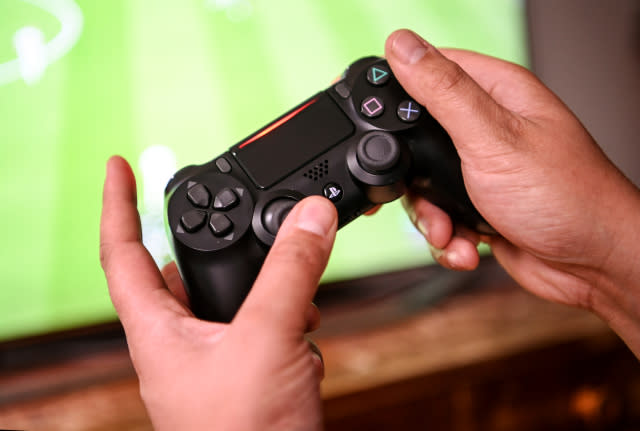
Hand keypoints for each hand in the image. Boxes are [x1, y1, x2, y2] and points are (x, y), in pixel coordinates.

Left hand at [100, 156, 336, 430]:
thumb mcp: (267, 338)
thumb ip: (291, 272)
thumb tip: (311, 215)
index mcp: (158, 330)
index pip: (121, 252)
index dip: (117, 203)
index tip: (118, 164)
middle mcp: (180, 342)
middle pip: (183, 271)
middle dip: (215, 246)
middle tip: (238, 221)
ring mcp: (214, 360)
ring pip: (231, 300)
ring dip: (265, 287)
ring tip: (293, 288)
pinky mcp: (247, 373)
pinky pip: (260, 327)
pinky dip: (285, 319)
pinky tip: (306, 331)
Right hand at [385, 30, 639, 353]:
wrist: (592, 265)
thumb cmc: (565, 196)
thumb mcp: (492, 137)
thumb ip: (443, 92)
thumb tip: (402, 46)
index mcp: (496, 94)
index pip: (432, 69)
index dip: (397, 88)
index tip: (373, 112)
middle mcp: (488, 129)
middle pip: (418, 137)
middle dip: (413, 177)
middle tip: (423, 193)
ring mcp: (483, 170)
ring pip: (424, 186)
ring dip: (430, 218)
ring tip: (449, 231)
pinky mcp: (479, 206)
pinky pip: (440, 217)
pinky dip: (446, 238)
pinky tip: (464, 246)